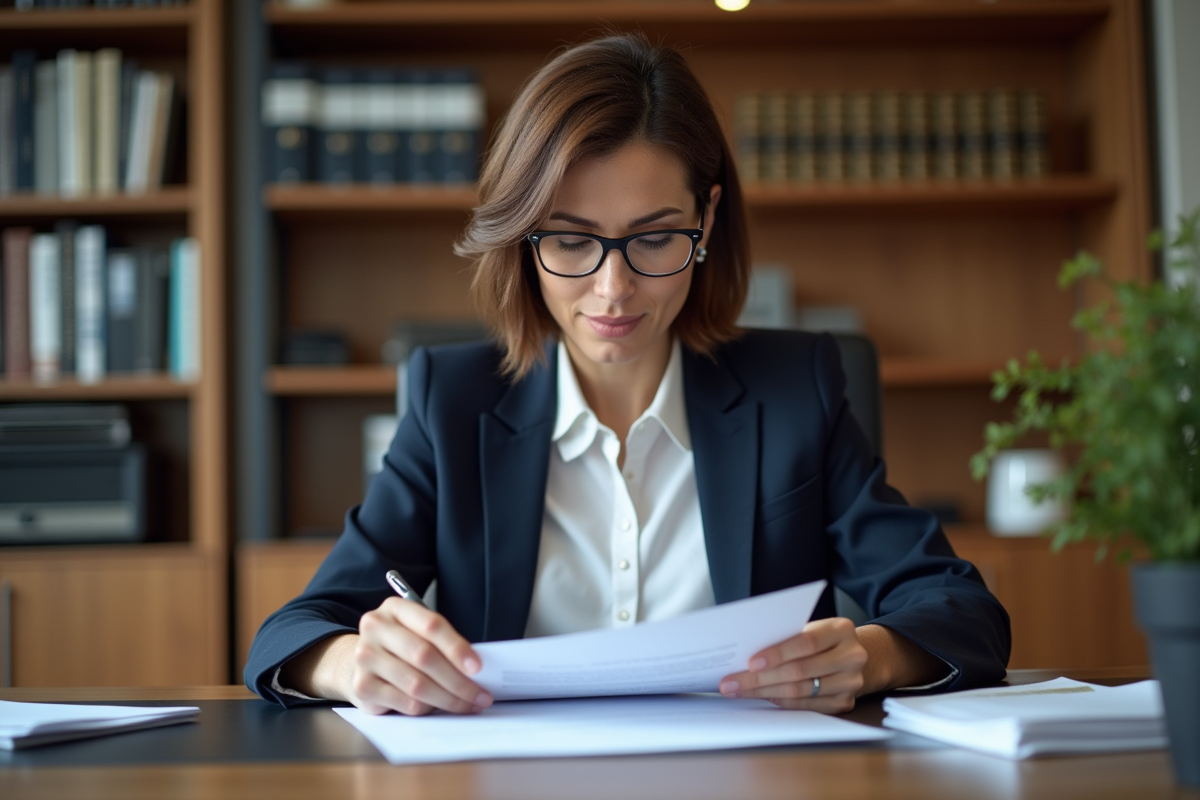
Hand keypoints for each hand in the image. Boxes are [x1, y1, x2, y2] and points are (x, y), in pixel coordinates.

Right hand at [283, 598, 492, 716]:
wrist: (357, 663)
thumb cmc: (399, 647)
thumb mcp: (416, 632)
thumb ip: (440, 643)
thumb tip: (475, 670)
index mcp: (395, 608)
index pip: (431, 624)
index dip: (457, 647)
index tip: (478, 667)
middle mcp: (376, 628)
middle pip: (425, 657)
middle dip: (458, 681)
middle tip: (479, 695)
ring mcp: (365, 657)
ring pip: (417, 684)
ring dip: (448, 699)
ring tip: (467, 705)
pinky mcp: (362, 686)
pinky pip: (405, 702)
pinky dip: (428, 709)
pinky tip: (440, 708)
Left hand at [718, 617, 866, 712]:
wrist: (856, 656)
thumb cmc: (823, 639)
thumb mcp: (813, 628)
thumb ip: (788, 636)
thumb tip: (745, 652)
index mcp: (841, 630)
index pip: (806, 643)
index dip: (777, 653)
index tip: (750, 663)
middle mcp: (851, 657)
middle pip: (799, 671)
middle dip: (760, 679)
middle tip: (732, 683)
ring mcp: (850, 683)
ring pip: (800, 692)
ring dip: (764, 693)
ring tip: (739, 691)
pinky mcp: (844, 703)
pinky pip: (805, 706)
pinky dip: (780, 702)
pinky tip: (761, 697)